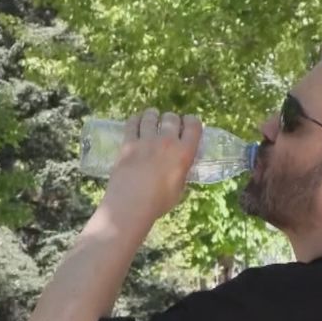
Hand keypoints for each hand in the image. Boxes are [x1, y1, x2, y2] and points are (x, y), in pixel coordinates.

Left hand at [102, 108, 202, 222]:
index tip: (188, 124)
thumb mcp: (179, 189)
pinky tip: (137, 121)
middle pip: (171, 118)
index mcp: (184, 153)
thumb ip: (181, 173)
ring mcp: (146, 141)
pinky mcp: (128, 143)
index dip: (191, 122)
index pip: (194, 126)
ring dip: (153, 115)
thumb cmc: (158, 203)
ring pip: (151, 116)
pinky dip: (136, 119)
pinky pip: (132, 123)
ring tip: (152, 118)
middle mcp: (167, 142)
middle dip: (171, 119)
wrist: (131, 205)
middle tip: (168, 125)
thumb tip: (179, 169)